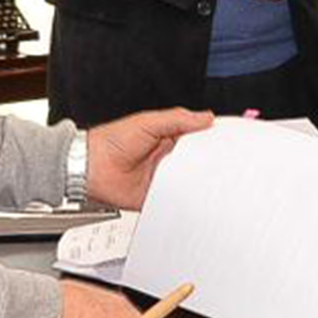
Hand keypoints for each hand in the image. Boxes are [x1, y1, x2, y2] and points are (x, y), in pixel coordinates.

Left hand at [83, 107, 213, 208]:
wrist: (90, 168)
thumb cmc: (111, 142)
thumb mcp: (147, 122)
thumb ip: (177, 119)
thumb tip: (205, 117)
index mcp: (166, 137)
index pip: (195, 137)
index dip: (210, 138)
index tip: (227, 138)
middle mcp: (166, 158)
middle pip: (196, 160)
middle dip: (208, 161)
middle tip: (223, 160)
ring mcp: (162, 178)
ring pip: (188, 181)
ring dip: (197, 181)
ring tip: (210, 179)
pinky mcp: (156, 197)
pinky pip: (174, 200)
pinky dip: (183, 200)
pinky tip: (191, 196)